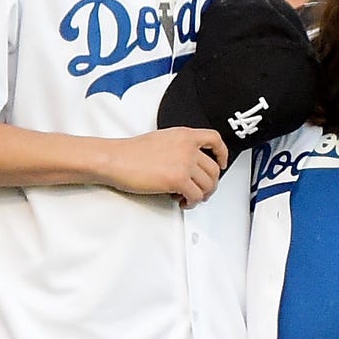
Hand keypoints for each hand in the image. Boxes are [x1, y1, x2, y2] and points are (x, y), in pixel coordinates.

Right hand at [108, 126, 227, 208]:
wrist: (116, 159)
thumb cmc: (131, 152)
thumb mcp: (162, 139)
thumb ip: (179, 146)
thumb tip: (188, 163)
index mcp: (184, 135)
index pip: (214, 139)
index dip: (222, 153)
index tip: (222, 163)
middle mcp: (188, 147)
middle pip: (214, 169)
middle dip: (210, 184)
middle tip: (202, 191)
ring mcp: (184, 163)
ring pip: (208, 185)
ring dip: (201, 195)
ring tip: (189, 198)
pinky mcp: (178, 180)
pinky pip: (196, 196)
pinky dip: (192, 203)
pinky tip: (182, 202)